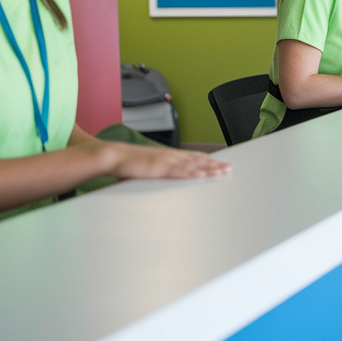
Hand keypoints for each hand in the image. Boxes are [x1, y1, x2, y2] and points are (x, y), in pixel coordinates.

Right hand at [106, 143, 230, 180]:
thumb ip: (157, 176)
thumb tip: (162, 184)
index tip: (220, 164)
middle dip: (214, 164)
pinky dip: (194, 173)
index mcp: (167, 156)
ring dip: (209, 168)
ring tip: (223, 172)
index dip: (208, 161)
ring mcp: (166, 161)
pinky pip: (181, 171)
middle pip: (197, 160)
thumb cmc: (126, 165)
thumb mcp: (146, 170)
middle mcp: (170, 156)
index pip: (192, 158)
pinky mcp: (160, 168)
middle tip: (229, 168)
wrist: (112, 156)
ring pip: (193, 165)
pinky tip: (205, 175)